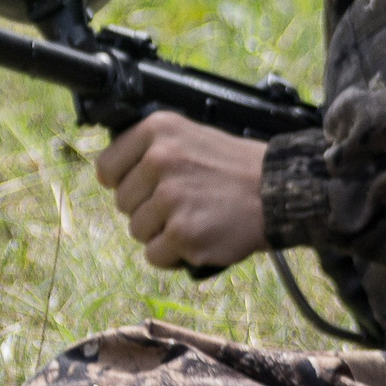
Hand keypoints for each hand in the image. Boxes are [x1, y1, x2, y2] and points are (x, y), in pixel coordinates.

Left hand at [93, 112, 268, 270]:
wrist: (278, 189)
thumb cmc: (233, 167)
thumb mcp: (188, 136)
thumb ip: (149, 150)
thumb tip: (111, 176)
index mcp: (157, 130)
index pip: (107, 167)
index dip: (123, 182)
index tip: (142, 187)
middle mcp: (160, 160)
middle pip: (122, 203)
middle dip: (147, 208)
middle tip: (183, 202)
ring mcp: (170, 198)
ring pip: (137, 230)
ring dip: (162, 232)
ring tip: (195, 217)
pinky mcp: (182, 233)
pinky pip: (155, 255)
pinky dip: (175, 254)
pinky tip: (200, 236)